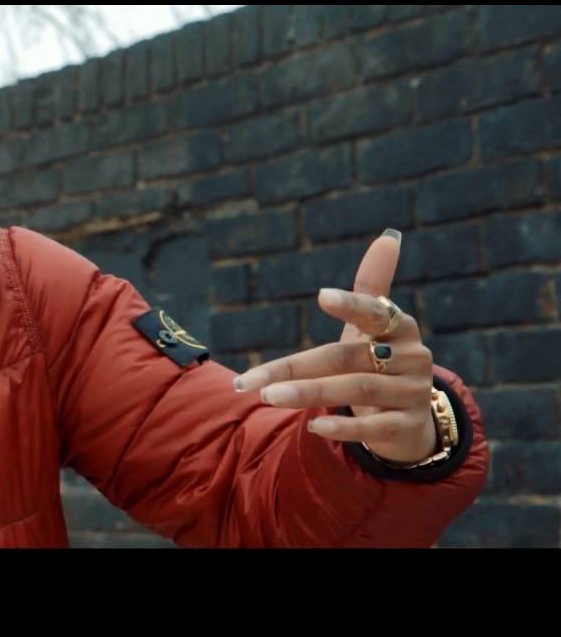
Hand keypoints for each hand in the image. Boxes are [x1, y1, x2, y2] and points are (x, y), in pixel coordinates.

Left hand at [232, 230, 438, 463]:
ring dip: (310, 393)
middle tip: (253, 381)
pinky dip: (343, 428)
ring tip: (269, 398)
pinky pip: (373, 428)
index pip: (375, 313)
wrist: (411, 420)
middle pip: (346, 357)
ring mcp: (412, 394)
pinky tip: (312, 427)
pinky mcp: (407, 427)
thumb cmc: (381, 363)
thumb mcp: (373, 327)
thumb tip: (388, 236)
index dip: (351, 304)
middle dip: (297, 368)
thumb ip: (372, 285)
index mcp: (401, 328)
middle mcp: (411, 358)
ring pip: (357, 391)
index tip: (322, 296)